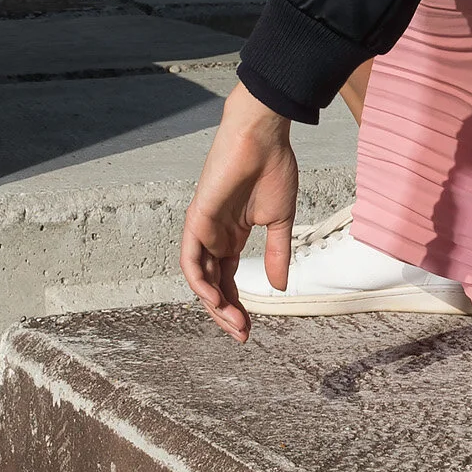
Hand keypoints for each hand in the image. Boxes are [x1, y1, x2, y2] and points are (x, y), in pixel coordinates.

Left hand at [181, 82, 298, 344]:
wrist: (263, 137)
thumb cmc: (272, 169)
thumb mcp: (279, 221)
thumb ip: (277, 255)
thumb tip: (279, 288)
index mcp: (232, 236)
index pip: (227, 279)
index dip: (236, 305)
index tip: (249, 329)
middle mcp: (214, 236)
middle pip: (211, 284)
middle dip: (224, 312)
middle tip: (241, 334)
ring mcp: (203, 227)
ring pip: (199, 276)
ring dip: (214, 303)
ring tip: (233, 322)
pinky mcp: (197, 217)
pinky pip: (191, 257)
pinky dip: (200, 280)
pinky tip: (215, 298)